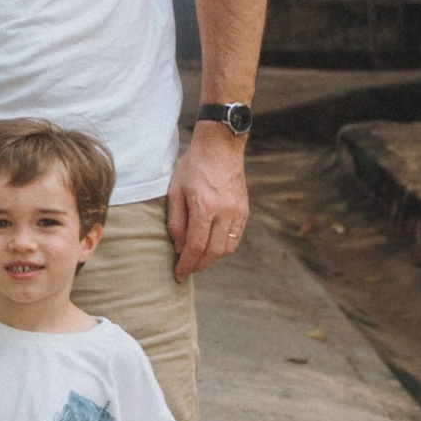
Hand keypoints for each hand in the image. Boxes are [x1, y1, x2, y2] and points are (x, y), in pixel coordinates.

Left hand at [165, 120, 249, 276]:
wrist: (220, 146)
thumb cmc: (193, 166)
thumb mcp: (175, 191)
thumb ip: (176, 222)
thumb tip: (179, 248)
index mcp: (205, 208)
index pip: (195, 247)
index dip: (186, 265)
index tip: (178, 275)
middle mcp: (224, 213)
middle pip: (213, 253)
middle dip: (198, 265)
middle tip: (187, 270)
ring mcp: (237, 212)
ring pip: (227, 248)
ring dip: (212, 258)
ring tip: (198, 259)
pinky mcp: (244, 210)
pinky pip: (235, 238)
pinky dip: (223, 247)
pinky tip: (212, 245)